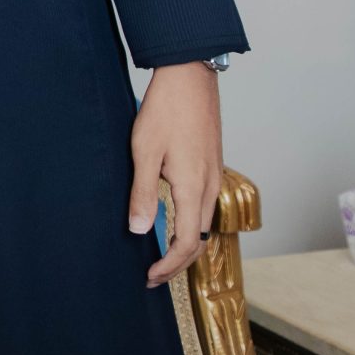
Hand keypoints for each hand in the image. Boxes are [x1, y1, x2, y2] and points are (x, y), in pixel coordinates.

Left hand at [131, 61, 222, 287]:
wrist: (190, 78)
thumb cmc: (165, 110)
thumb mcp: (144, 151)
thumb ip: (143, 193)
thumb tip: (140, 231)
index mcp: (193, 188)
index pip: (187, 244)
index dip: (169, 265)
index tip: (149, 276)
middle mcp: (210, 187)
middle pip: (200, 241)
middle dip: (177, 263)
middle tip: (153, 274)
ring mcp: (213, 176)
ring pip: (204, 225)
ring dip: (186, 246)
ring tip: (161, 254)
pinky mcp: (211, 166)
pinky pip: (205, 207)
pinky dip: (191, 226)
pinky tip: (172, 221)